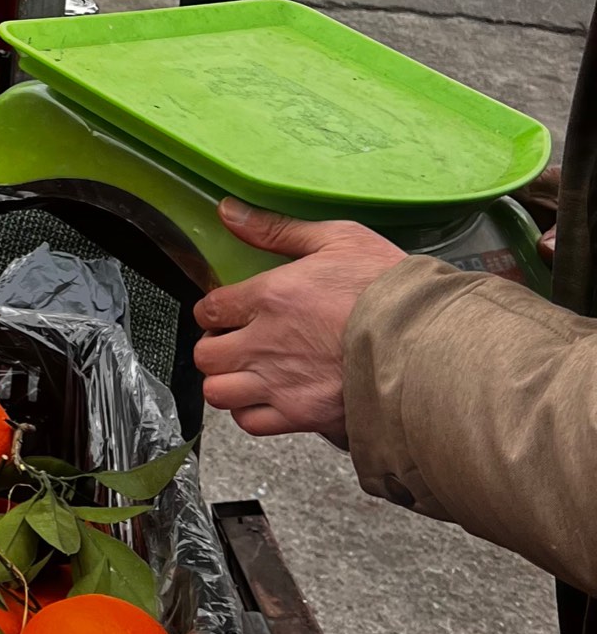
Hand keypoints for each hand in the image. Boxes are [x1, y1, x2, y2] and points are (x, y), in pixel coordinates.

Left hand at [192, 200, 406, 443]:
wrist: (428, 341)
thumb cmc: (388, 289)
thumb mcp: (337, 239)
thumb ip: (276, 229)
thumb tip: (230, 211)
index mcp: (270, 296)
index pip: (209, 309)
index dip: (214, 311)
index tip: (228, 313)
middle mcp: (264, 342)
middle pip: (205, 355)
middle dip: (215, 348)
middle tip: (236, 343)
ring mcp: (279, 382)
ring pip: (218, 392)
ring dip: (227, 382)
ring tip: (248, 372)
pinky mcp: (301, 415)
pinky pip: (250, 422)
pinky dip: (251, 413)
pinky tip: (268, 397)